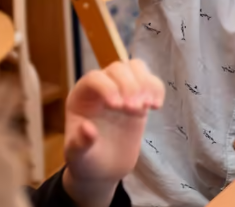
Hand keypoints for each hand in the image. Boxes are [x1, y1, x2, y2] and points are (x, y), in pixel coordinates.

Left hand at [63, 60, 164, 206]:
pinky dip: (157, 89)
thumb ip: (80, 143)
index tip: (118, 106)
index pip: (95, 78)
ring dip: (145, 83)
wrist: (104, 167)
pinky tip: (156, 106)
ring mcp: (122, 88)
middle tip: (134, 110)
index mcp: (82, 95)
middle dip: (129, 86)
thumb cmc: (87, 159)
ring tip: (147, 106)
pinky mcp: (139, 95)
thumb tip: (87, 129)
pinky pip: (151, 80)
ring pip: (135, 67)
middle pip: (118, 68)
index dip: (108, 87)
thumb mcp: (78, 156)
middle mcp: (102, 86)